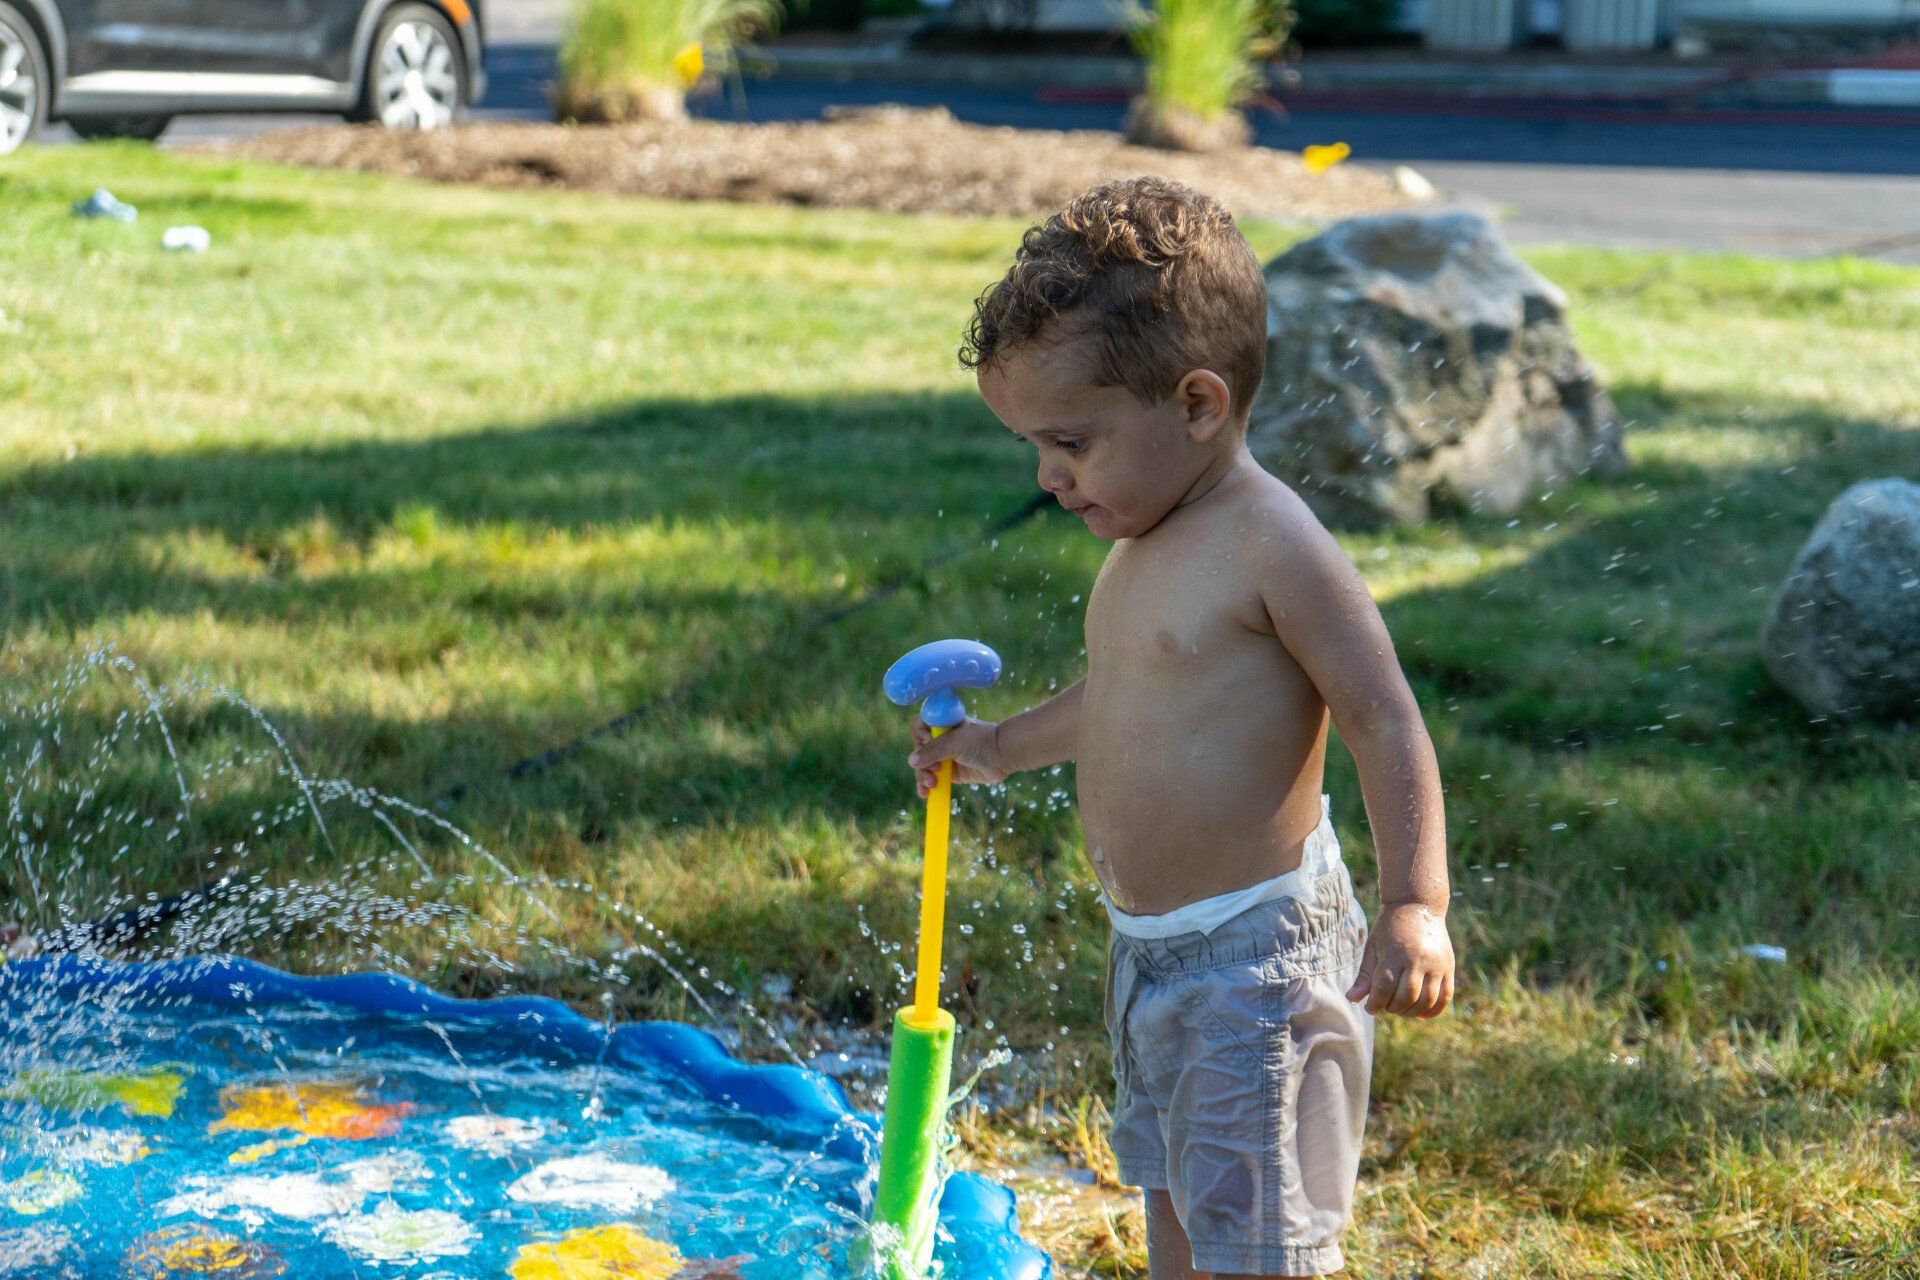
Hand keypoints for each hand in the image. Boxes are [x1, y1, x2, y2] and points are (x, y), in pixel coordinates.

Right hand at [906, 715, 1008, 797]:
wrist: (1004, 756)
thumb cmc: (982, 741)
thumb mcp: (955, 742)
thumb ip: (933, 750)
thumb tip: (911, 761)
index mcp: (942, 724)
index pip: (920, 726)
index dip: (919, 735)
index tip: (926, 741)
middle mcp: (941, 740)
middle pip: (918, 750)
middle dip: (922, 761)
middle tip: (936, 767)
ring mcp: (945, 757)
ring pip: (923, 767)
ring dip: (922, 776)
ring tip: (932, 784)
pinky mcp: (950, 773)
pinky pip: (932, 780)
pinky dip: (926, 787)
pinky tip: (926, 793)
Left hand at [1347, 902, 1453, 1017]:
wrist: (1417, 905)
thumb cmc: (1389, 928)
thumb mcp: (1373, 947)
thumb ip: (1365, 975)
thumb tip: (1351, 999)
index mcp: (1395, 953)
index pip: (1384, 988)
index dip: (1376, 1003)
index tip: (1370, 1008)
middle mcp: (1418, 959)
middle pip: (1407, 997)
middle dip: (1393, 1008)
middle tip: (1386, 1006)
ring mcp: (1436, 964)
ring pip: (1427, 1000)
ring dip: (1412, 1012)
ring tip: (1401, 1008)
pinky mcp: (1449, 966)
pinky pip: (1445, 996)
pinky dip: (1434, 1010)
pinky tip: (1420, 1013)